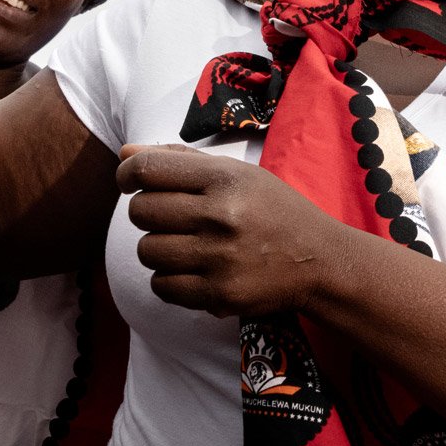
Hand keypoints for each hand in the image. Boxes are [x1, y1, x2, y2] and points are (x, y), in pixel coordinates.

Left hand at [117, 144, 345, 315]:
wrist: (320, 261)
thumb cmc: (275, 211)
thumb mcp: (238, 174)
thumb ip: (181, 160)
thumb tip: (126, 152)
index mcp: (225, 178)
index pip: (149, 169)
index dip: (127, 174)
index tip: (129, 181)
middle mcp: (221, 215)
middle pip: (141, 212)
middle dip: (147, 213)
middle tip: (171, 217)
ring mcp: (219, 258)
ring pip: (147, 251)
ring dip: (158, 248)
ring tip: (183, 246)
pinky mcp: (219, 294)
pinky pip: (161, 286)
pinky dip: (168, 279)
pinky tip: (191, 270)